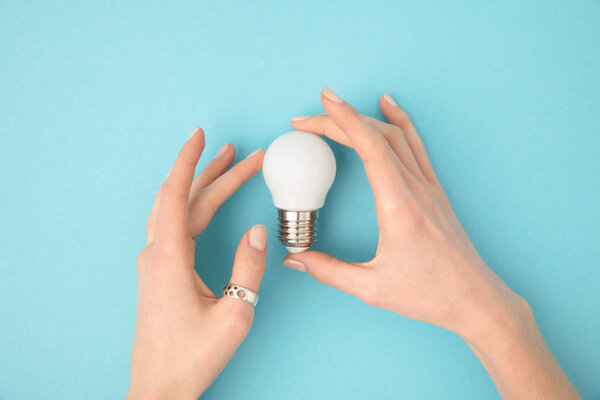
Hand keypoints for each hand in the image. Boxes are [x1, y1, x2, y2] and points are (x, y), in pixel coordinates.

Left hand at [127, 127, 265, 399]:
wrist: (160, 386)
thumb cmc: (193, 356)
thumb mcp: (235, 313)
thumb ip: (248, 268)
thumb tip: (256, 231)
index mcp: (169, 258)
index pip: (176, 194)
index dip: (190, 161)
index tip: (201, 135)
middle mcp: (156, 254)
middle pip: (184, 199)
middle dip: (214, 172)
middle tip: (244, 154)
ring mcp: (155, 262)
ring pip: (177, 210)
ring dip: (201, 186)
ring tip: (227, 167)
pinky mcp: (158, 272)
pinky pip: (173, 225)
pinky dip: (192, 205)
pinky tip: (205, 203)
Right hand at [283, 88, 579, 398]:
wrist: (475, 298)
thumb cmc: (430, 294)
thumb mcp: (372, 288)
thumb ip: (329, 271)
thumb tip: (295, 260)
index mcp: (400, 207)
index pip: (371, 148)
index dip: (344, 121)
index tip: (323, 102)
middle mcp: (417, 189)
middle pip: (378, 136)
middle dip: (341, 119)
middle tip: (308, 117)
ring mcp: (429, 187)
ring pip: (398, 136)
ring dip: (365, 117)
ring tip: (337, 106)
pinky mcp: (435, 191)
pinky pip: (416, 145)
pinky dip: (399, 122)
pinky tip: (388, 108)